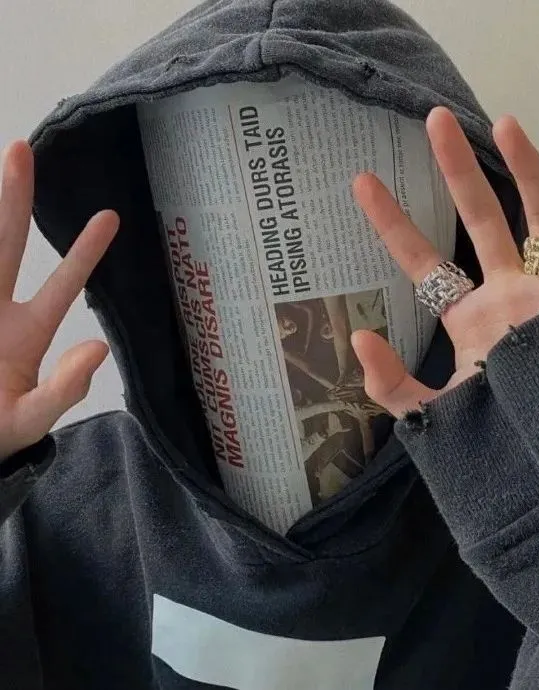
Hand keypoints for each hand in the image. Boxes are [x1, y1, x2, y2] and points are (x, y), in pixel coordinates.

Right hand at [0, 141, 118, 459]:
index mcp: (27, 333)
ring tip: (4, 159)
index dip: (84, 252)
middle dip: (13, 198)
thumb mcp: (33, 419)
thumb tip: (98, 348)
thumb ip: (64, 390)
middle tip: (21, 149)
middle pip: (5, 244)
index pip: (61, 284)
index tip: (110, 216)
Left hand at [351, 107, 538, 417]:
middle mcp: (510, 295)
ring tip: (503, 123)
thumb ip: (392, 386)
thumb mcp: (438, 415)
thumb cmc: (502, 441)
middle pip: (481, 220)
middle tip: (433, 121)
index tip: (362, 182)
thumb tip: (358, 336)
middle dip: (457, 171)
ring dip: (526, 169)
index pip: (424, 261)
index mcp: (470, 318)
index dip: (392, 222)